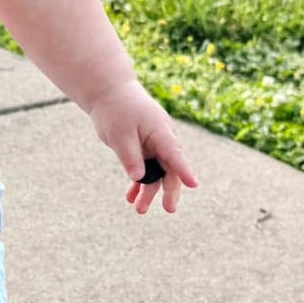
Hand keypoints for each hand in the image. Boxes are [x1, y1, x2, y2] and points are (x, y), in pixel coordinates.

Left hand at [88, 79, 199, 214]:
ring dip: (148, 191)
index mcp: (161, 132)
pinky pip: (145, 168)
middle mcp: (161, 140)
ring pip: (156, 172)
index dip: (184, 171)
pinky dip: (138, 182)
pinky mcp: (144, 148)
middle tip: (169, 209)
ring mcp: (153, 145)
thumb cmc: (116, 109)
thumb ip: (130, 157)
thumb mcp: (120, 135)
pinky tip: (130, 197)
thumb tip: (140, 178)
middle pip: (169, 169)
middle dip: (169, 190)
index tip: (194, 184)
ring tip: (139, 210)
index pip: (175, 155)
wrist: (109, 92)